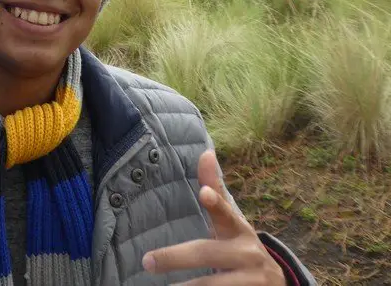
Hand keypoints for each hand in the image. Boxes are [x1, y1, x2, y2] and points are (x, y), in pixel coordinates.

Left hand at [141, 149, 286, 284]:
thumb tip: (205, 152)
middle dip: (175, 258)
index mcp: (240, 231)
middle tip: (147, 262)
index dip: (216, 202)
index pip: (227, 214)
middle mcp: (248, 255)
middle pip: (207, 254)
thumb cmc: (241, 246)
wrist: (276, 284)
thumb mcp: (231, 221)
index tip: (204, 193)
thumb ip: (215, 190)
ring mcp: (253, 282)